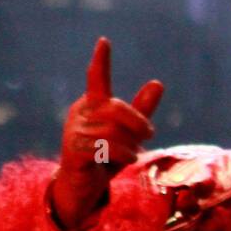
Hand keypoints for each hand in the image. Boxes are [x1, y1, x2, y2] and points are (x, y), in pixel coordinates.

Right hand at [51, 37, 164, 229]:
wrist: (83, 188)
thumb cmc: (105, 157)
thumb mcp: (128, 134)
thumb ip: (141, 111)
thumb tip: (157, 82)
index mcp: (91, 104)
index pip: (96, 79)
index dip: (101, 61)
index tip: (104, 42)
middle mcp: (80, 113)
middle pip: (116, 108)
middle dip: (137, 121)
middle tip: (149, 134)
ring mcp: (74, 131)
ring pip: (113, 131)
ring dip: (129, 144)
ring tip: (131, 154)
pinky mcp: (73, 150)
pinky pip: (106, 147)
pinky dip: (123, 153)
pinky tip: (127, 159)